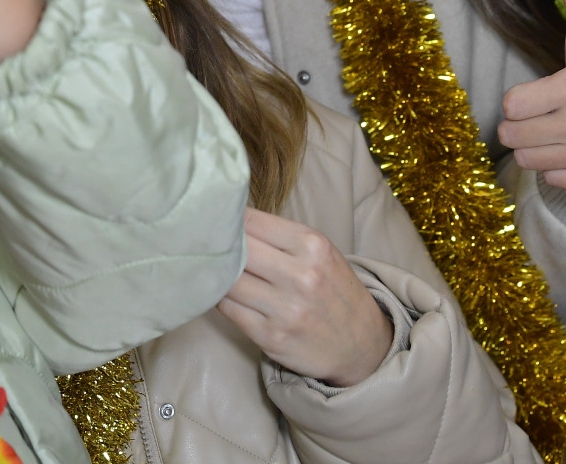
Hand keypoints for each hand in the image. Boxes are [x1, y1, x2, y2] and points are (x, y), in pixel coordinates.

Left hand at [217, 208, 391, 386]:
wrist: (362, 345)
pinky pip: (228, 309)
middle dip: (217, 245)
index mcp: (312, 246)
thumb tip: (231, 220)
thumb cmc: (334, 291)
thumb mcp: (321, 253)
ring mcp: (285, 309)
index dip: (227, 219)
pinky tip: (220, 291)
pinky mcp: (270, 337)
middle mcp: (300, 276)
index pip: (251, 221)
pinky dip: (218, 297)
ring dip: (214, 273)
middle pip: (236, 250)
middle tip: (203, 242)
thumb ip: (281, 237)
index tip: (215, 220)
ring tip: (210, 267)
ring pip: (227, 280)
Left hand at [498, 0, 565, 193]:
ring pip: (527, 159)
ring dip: (534, 147)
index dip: (518, 100)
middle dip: (519, 125)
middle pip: (512, 134)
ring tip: (554, 132)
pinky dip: (554, 167)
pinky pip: (549, 179)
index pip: (511, 104)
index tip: (536, 95)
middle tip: (540, 116)